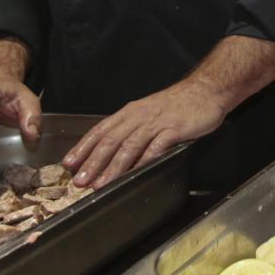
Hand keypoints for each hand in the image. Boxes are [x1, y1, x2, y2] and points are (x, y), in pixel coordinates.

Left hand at [61, 80, 225, 188]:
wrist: (206, 90)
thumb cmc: (177, 104)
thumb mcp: (148, 112)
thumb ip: (131, 130)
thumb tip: (111, 153)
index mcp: (130, 113)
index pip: (101, 130)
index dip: (83, 148)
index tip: (68, 164)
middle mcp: (139, 117)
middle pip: (110, 141)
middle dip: (92, 163)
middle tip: (79, 181)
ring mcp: (156, 123)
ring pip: (129, 146)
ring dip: (112, 167)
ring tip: (100, 184)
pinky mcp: (174, 128)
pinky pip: (156, 146)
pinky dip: (144, 160)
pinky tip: (136, 173)